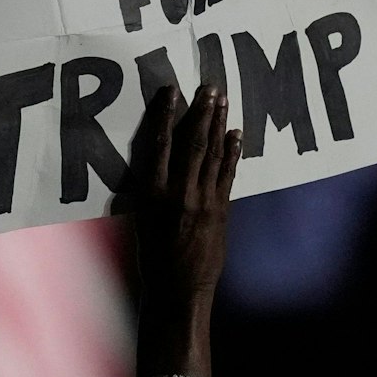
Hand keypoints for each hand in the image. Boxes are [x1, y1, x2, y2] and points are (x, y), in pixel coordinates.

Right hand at [132, 85, 241, 303]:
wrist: (177, 288)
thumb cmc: (152, 256)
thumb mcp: (141, 218)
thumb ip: (151, 188)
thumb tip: (160, 159)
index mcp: (152, 193)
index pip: (160, 143)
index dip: (166, 114)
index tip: (172, 91)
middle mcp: (178, 192)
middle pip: (192, 142)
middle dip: (201, 112)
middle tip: (209, 87)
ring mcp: (203, 201)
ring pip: (212, 154)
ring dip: (218, 124)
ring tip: (223, 101)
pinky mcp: (221, 210)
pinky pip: (227, 174)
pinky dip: (232, 152)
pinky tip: (236, 134)